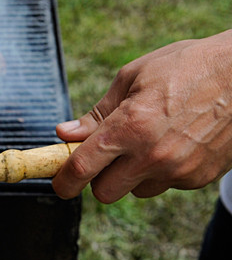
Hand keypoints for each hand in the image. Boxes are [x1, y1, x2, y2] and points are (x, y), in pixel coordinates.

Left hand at [53, 30, 231, 202]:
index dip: (64, 181)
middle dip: (99, 179)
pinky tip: (178, 142)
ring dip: (134, 174)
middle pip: (104, 192)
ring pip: (136, 191)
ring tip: (152, 140)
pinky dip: (164, 171)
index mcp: (129, 126)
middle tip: (108, 157)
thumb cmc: (188, 66)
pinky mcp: (198, 179)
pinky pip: (166, 185)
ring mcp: (178, 171)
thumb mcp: (135, 77)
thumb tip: (65, 134)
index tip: (60, 184)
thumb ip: (97, 113)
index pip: (82, 168)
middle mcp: (152, 155)